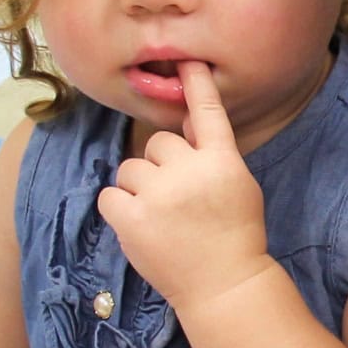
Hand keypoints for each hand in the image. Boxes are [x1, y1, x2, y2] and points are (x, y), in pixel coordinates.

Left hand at [96, 63, 272, 311]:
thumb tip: (183, 124)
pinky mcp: (132, 219)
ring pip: (131, 168)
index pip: (207, 113)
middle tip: (176, 196)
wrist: (223, 284)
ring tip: (159, 215)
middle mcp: (190, 172)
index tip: (187, 62)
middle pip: (158, 143)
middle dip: (161, 165)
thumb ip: (211, 154)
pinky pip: (110, 195)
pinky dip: (121, 207)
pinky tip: (140, 224)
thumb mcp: (237, 185)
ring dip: (140, 187)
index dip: (196, 85)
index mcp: (222, 161)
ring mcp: (159, 195)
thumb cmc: (234, 233)